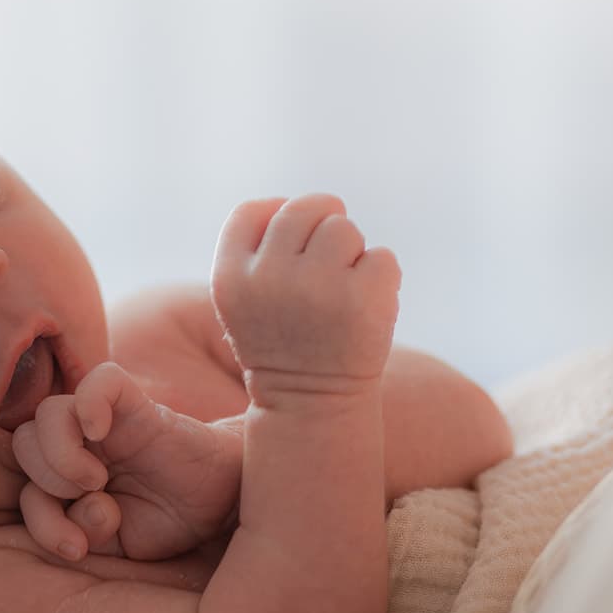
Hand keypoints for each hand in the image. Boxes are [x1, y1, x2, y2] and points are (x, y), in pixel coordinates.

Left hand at [12, 361, 242, 561]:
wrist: (221, 504)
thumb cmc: (165, 521)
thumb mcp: (112, 545)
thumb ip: (74, 533)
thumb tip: (64, 520)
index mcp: (67, 473)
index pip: (22, 484)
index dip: (40, 520)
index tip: (77, 547)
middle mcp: (80, 441)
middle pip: (23, 440)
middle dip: (45, 482)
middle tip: (91, 501)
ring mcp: (106, 420)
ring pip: (48, 412)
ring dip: (61, 457)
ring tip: (97, 483)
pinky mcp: (137, 405)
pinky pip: (99, 382)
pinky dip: (90, 403)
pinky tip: (100, 432)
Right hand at [211, 195, 401, 407]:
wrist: (310, 407)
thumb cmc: (281, 342)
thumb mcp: (246, 298)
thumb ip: (259, 249)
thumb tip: (307, 205)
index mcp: (230, 278)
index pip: (252, 211)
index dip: (277, 216)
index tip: (292, 246)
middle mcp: (269, 278)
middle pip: (304, 209)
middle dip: (322, 227)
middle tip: (328, 265)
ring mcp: (317, 287)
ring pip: (344, 228)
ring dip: (352, 253)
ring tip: (343, 292)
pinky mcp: (363, 300)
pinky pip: (383, 256)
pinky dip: (382, 279)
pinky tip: (366, 309)